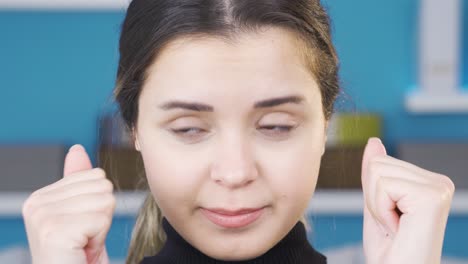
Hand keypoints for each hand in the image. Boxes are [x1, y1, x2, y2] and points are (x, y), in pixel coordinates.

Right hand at [22, 145, 115, 263]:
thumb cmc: (78, 255)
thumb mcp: (82, 213)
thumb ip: (79, 182)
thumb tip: (76, 149)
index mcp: (41, 197)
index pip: (95, 176)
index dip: (98, 206)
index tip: (82, 228)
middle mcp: (36, 203)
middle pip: (102, 186)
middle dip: (101, 216)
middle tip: (84, 238)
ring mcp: (42, 216)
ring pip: (104, 201)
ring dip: (101, 228)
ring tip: (82, 245)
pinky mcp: (54, 230)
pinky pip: (101, 220)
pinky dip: (99, 239)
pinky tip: (82, 251)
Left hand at [361, 138, 454, 263]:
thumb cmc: (390, 252)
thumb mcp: (375, 205)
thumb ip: (374, 173)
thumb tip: (374, 142)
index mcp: (428, 182)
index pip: (379, 161)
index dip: (372, 193)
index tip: (390, 218)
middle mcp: (439, 182)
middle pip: (377, 163)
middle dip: (374, 197)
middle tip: (392, 224)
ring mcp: (439, 187)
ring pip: (377, 171)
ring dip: (377, 206)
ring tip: (396, 227)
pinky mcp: (432, 196)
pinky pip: (384, 185)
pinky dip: (382, 210)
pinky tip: (399, 227)